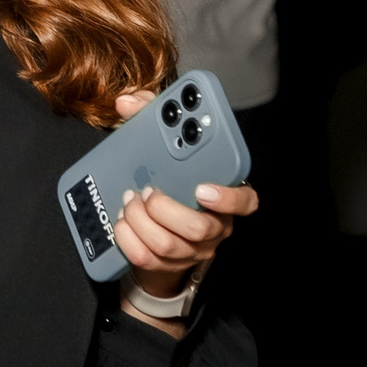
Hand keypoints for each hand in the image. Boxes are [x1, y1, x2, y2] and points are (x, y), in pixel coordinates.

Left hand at [107, 91, 259, 330]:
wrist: (151, 224)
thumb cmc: (163, 178)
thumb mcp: (157, 142)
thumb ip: (148, 115)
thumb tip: (128, 101)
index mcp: (221, 195)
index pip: (245, 200)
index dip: (228, 197)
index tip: (203, 188)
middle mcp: (213, 225)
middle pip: (198, 226)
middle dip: (165, 208)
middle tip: (146, 191)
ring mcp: (192, 249)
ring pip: (169, 244)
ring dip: (141, 221)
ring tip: (129, 202)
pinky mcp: (167, 265)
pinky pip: (147, 258)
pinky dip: (128, 239)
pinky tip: (121, 222)